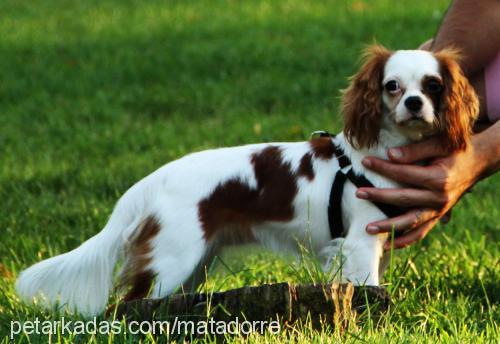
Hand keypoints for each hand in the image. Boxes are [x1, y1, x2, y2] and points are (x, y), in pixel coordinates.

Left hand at [356, 132, 495, 249]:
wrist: (477, 164)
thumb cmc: (455, 151)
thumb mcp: (439, 144)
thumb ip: (414, 150)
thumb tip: (390, 155)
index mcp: (438, 179)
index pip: (404, 173)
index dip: (383, 168)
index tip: (365, 162)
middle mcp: (439, 199)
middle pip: (403, 200)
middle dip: (379, 197)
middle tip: (358, 193)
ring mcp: (439, 211)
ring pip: (411, 223)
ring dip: (389, 227)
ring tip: (368, 228)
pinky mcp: (437, 217)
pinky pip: (420, 233)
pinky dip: (404, 241)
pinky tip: (387, 246)